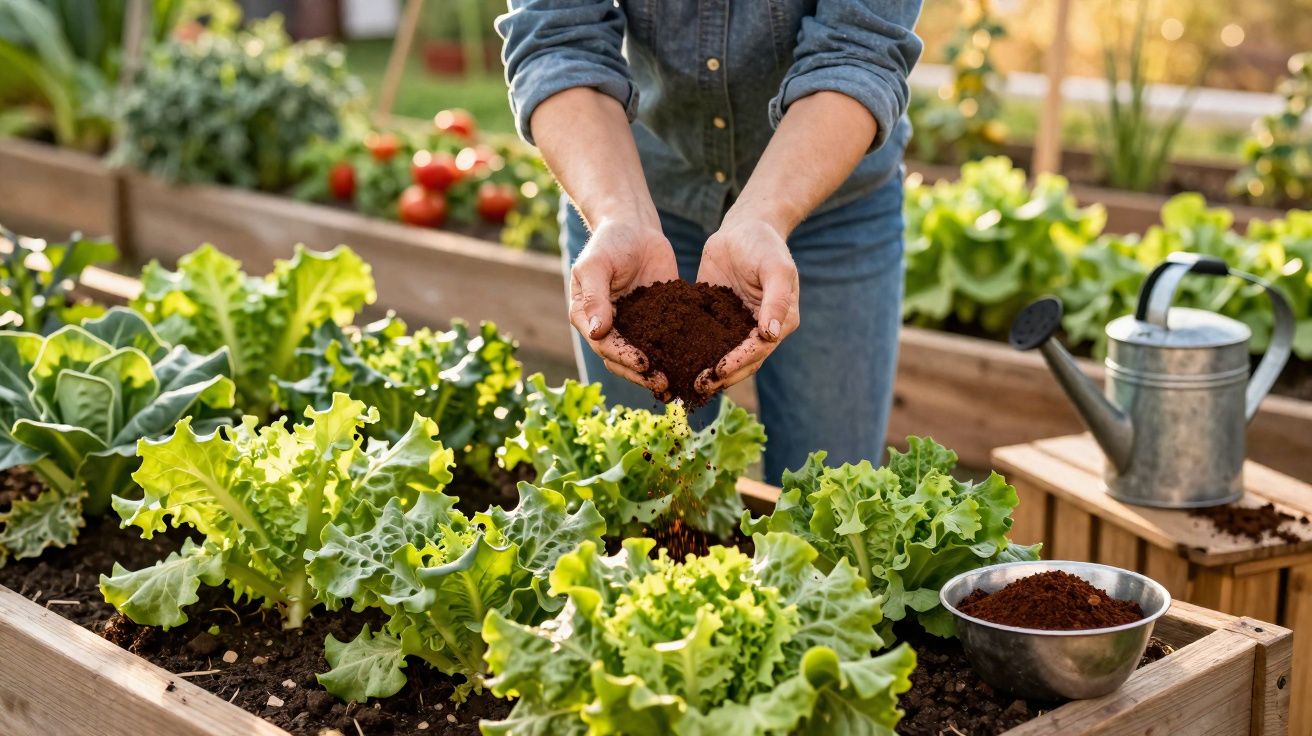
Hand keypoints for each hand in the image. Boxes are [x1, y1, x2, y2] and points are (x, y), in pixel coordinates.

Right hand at [569, 219, 678, 393]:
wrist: (635, 227)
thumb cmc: (609, 242)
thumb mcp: (596, 265)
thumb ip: (595, 297)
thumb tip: (595, 331)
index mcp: (587, 317)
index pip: (603, 345)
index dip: (622, 357)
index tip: (643, 363)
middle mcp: (609, 328)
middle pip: (622, 360)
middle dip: (642, 374)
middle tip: (663, 383)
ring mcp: (633, 327)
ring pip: (643, 358)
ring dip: (658, 373)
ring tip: (678, 384)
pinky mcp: (657, 322)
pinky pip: (665, 343)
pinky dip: (676, 357)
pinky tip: (694, 366)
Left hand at [695, 217, 799, 393]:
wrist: (744, 227)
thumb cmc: (765, 244)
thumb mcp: (776, 268)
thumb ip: (776, 299)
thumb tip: (771, 333)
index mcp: (779, 322)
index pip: (759, 350)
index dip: (739, 363)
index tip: (719, 370)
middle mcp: (759, 331)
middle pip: (741, 362)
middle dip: (721, 376)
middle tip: (697, 386)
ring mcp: (736, 327)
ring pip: (722, 357)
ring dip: (706, 372)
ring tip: (684, 384)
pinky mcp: (715, 319)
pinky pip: (704, 340)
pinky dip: (692, 353)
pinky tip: (671, 362)